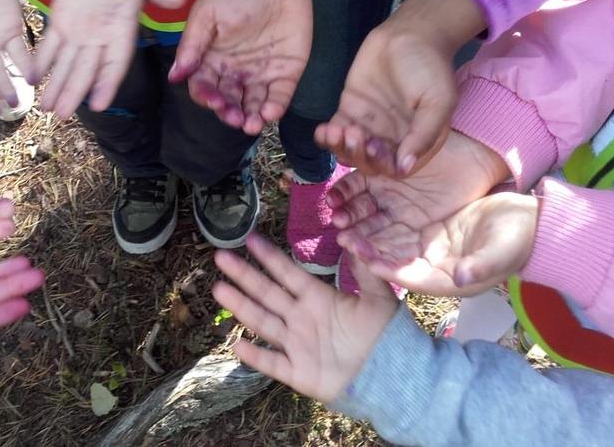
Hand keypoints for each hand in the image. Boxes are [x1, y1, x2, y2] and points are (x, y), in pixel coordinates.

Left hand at [36, 0, 184, 117]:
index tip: (98, 105)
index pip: (115, 63)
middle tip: (61, 116)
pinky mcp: (61, 19)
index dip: (107, 84)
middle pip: (86, 71)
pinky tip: (31, 78)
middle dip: (74, 92)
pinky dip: (41, 61)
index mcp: (122, 28)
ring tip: (45, 108)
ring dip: (56, 85)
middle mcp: (100, 36)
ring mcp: (80, 30)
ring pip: (66, 64)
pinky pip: (49, 45)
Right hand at [171, 0, 312, 134]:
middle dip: (229, 112)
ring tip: (251, 125)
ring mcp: (260, 76)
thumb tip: (175, 75)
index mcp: (212, 61)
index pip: (204, 87)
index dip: (206, 97)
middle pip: (228, 101)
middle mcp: (234, 74)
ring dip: (250, 118)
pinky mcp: (285, 75)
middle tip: (235, 118)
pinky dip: (275, 108)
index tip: (212, 101)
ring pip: (252, 105)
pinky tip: (269, 113)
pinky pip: (279, 97)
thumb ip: (192, 44)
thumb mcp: (207, 14)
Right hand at [213, 234, 397, 402]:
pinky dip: (255, 355)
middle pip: (267, 293)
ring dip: (241, 306)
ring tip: (218, 289)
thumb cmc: (388, 335)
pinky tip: (236, 343)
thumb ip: (364, 270)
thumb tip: (352, 237)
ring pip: (263, 322)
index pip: (287, 273)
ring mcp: (297, 345)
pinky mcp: (299, 372)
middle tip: (221, 256)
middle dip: (244, 275)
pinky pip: (272, 362)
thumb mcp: (379, 297)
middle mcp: (302, 318)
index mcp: (318, 298)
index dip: (269, 257)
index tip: (249, 238)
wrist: (394, 376)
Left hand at [315, 0, 485, 175]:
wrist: (409, 34)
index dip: (382, 163)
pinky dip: (327, 136)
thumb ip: (423, 134)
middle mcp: (391, 140)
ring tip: (334, 132)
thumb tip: (405, 167)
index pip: (395, 167)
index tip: (374, 146)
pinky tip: (323, 131)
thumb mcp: (438, 101)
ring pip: (350, 149)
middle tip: (354, 134)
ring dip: (340, 147)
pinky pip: (336, 131)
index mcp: (415, 143)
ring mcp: (369, 127)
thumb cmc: (430, 66)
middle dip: (358, 155)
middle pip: (369, 162)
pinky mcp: (350, 111)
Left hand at [355, 193, 538, 296]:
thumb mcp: (502, 251)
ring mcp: (427, 247)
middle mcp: (431, 266)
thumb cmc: (518, 240)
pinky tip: (359, 206)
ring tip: (342, 224)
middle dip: (368, 251)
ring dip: (367, 234)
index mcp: (448, 280)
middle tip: (342, 239)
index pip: (412, 278)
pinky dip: (378, 218)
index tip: (366, 261)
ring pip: (391, 242)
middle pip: (394, 260)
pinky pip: (397, 224)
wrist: (528, 221)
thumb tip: (463, 277)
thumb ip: (481, 265)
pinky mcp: (426, 228)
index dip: (389, 269)